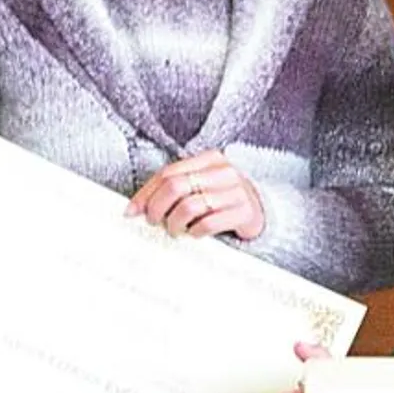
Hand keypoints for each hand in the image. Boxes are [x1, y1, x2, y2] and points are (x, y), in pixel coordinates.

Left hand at [126, 150, 264, 239]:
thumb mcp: (200, 185)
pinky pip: (208, 224)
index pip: (168, 173)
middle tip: (155, 222)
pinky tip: (195, 233)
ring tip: (175, 230)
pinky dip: (195, 232)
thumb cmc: (222, 198)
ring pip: (189, 207)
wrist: (260, 210)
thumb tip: (134, 209)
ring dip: (175, 224)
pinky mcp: (244, 212)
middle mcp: (224, 171)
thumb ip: (172, 189)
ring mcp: (236, 191)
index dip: (146, 194)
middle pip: (176, 187)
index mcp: (210, 159)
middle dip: (157, 209)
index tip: (133, 212)